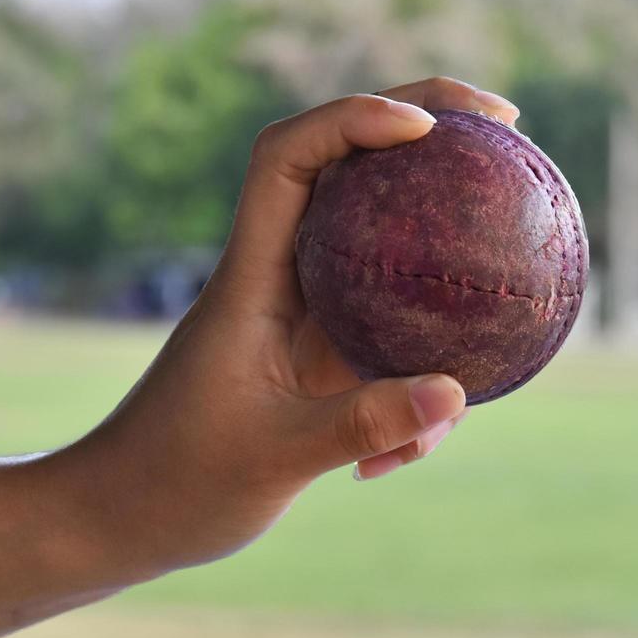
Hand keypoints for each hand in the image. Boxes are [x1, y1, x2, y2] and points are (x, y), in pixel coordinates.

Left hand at [64, 77, 521, 575]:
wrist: (123, 518)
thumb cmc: (176, 482)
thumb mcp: (274, 459)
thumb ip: (363, 424)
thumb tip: (458, 393)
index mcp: (251, 276)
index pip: (289, 160)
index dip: (355, 119)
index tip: (428, 128)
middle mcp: (280, 276)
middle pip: (347, 166)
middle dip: (423, 126)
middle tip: (505, 123)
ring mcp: (305, 313)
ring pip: (381, 243)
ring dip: (439, 232)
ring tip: (514, 226)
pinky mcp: (321, 356)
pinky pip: (390, 330)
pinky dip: (423, 367)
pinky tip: (430, 436)